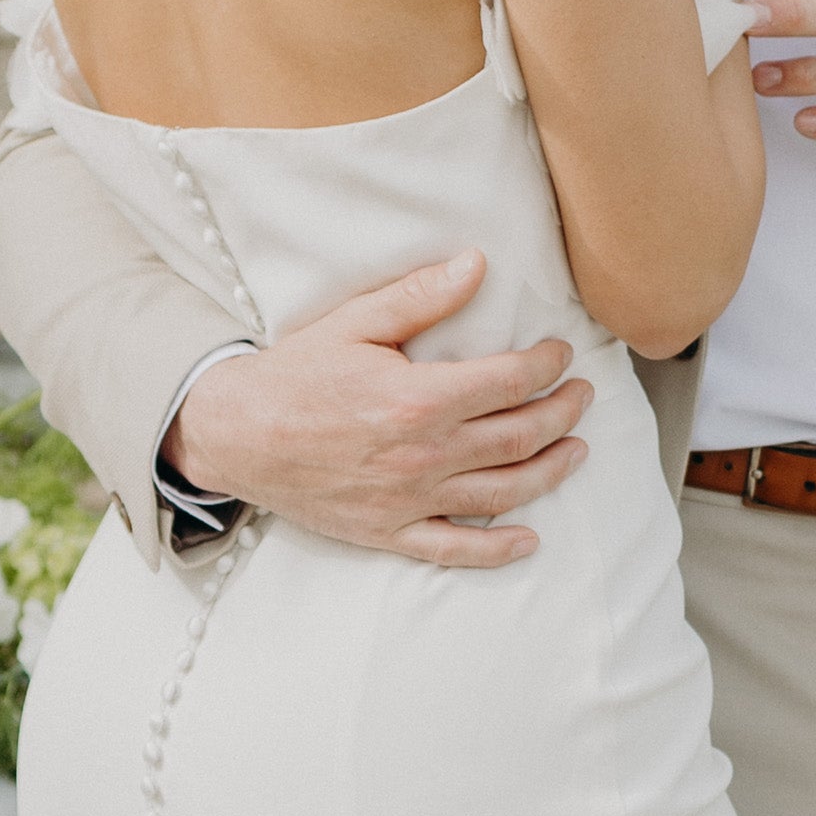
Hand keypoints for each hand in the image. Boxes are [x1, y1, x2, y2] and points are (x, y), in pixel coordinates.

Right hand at [168, 251, 591, 567]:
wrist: (233, 434)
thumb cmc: (293, 375)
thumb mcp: (354, 323)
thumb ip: (420, 297)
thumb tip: (477, 265)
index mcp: (418, 399)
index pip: (509, 382)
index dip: (546, 365)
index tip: (560, 353)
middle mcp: (422, 455)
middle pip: (519, 437)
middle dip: (563, 413)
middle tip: (582, 397)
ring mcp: (408, 500)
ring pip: (504, 493)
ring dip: (550, 471)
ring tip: (576, 451)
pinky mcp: (389, 532)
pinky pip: (456, 550)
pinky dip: (498, 549)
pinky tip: (529, 539)